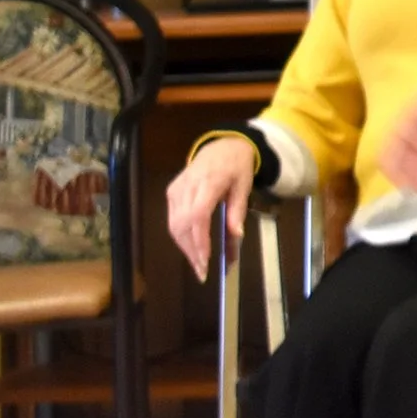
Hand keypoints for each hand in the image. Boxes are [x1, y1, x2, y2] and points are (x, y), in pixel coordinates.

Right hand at [166, 137, 257, 283]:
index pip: (198, 215)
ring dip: (185, 247)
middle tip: (203, 271)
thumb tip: (236, 237)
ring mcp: (176, 189)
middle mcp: (187, 186)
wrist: (222, 146)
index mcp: (209, 182)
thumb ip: (238, 211)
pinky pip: (173, 219)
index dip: (199, 240)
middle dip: (191, 251)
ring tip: (198, 265)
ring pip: (174, 225)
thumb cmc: (237, 166)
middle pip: (182, 225)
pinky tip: (192, 248)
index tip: (205, 260)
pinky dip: (181, 236)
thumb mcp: (245, 185)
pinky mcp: (171, 192)